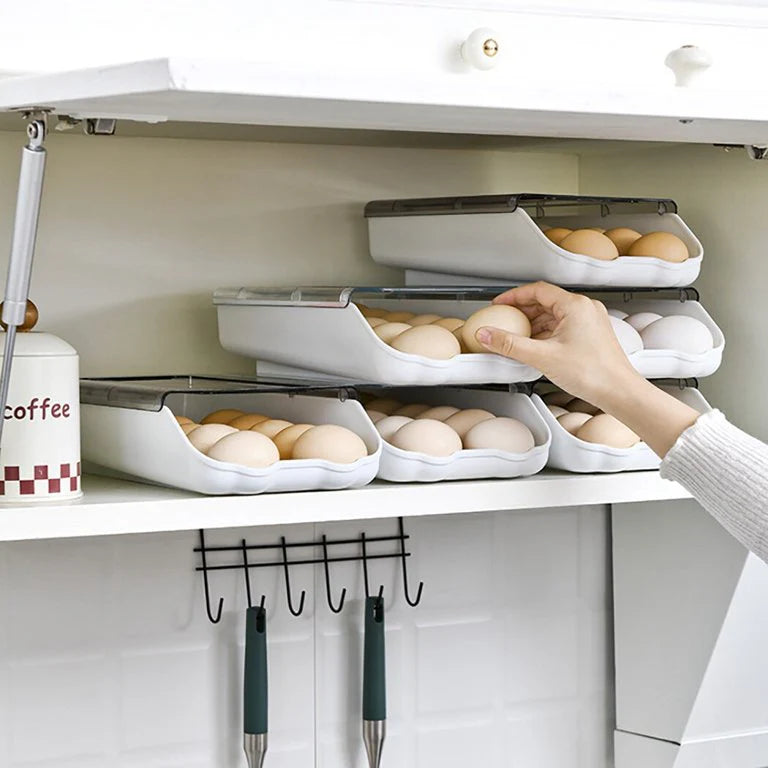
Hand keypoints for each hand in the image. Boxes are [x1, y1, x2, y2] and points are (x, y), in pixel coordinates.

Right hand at [475, 282, 638, 408]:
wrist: (620, 392)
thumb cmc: (594, 373)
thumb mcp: (542, 357)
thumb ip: (510, 345)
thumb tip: (487, 335)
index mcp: (575, 306)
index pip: (537, 290)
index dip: (514, 296)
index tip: (500, 304)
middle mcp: (585, 309)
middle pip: (545, 301)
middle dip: (522, 311)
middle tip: (505, 320)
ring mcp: (590, 322)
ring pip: (554, 315)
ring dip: (534, 324)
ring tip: (517, 337)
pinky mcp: (592, 335)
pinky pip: (563, 327)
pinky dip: (546, 333)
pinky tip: (536, 347)